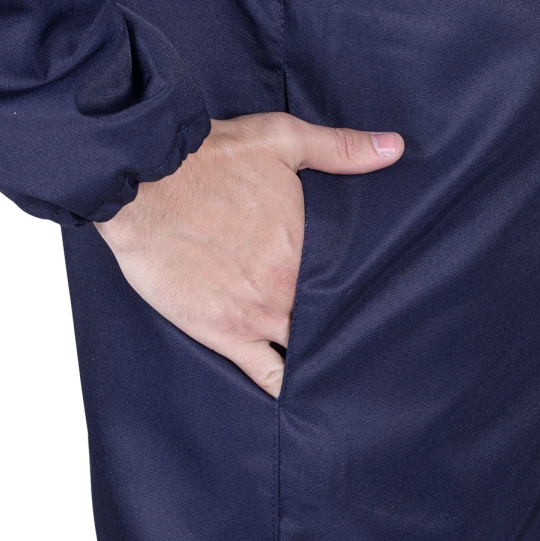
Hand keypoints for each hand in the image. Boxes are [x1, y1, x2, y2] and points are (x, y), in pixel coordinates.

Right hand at [95, 111, 403, 397]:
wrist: (144, 185)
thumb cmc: (209, 159)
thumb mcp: (282, 140)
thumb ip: (341, 148)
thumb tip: (395, 147)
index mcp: (308, 245)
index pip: (352, 280)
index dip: (364, 291)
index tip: (375, 297)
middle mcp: (290, 287)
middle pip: (333, 321)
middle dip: (344, 328)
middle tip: (364, 339)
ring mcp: (259, 316)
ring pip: (306, 353)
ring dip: (321, 361)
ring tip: (340, 376)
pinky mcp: (225, 334)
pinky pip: (266, 376)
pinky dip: (285, 390)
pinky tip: (301, 400)